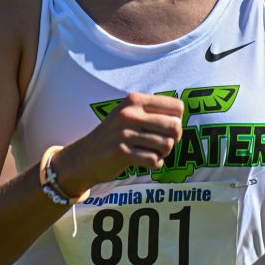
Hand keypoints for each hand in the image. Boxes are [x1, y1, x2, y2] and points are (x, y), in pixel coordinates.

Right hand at [53, 92, 183, 196]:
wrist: (84, 157)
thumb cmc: (114, 136)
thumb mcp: (129, 114)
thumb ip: (153, 113)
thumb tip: (180, 121)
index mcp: (134, 100)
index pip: (176, 107)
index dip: (177, 121)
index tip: (165, 129)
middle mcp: (129, 114)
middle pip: (174, 126)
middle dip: (174, 139)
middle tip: (162, 144)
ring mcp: (124, 133)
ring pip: (166, 145)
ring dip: (163, 153)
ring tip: (151, 153)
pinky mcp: (121, 153)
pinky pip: (154, 160)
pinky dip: (155, 164)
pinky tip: (145, 162)